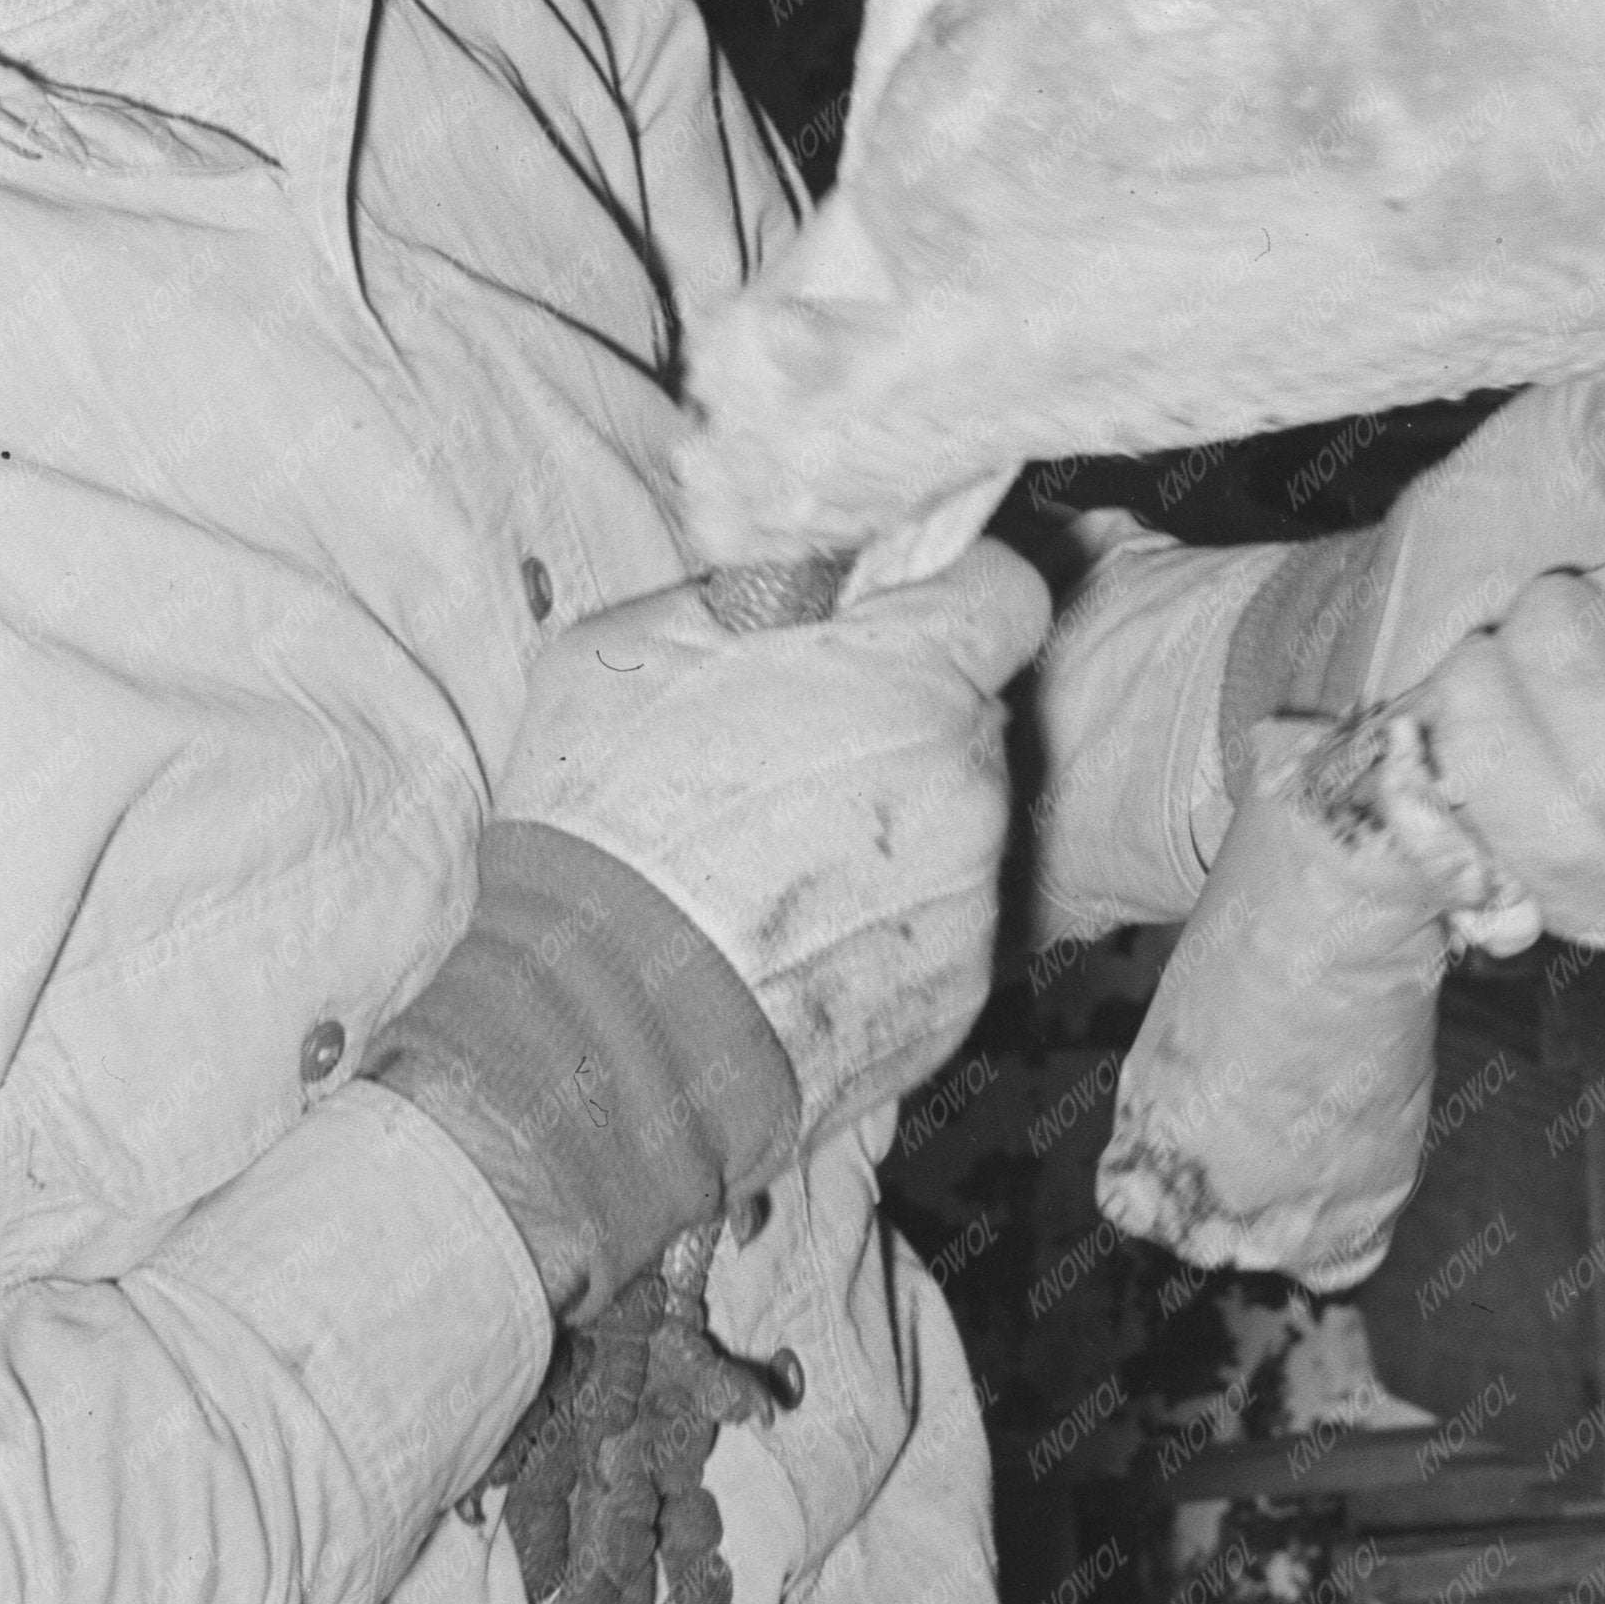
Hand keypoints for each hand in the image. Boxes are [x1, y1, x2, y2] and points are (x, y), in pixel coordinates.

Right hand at [481, 542, 1050, 1160]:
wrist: (597, 1025)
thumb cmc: (604, 831)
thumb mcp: (629, 652)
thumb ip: (741, 594)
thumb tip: (790, 578)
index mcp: (906, 676)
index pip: (1007, 595)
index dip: (950, 601)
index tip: (895, 626)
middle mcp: (966, 782)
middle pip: (972, 721)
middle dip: (901, 727)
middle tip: (793, 764)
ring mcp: (970, 897)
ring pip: (959, 831)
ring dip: (892, 836)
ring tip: (777, 872)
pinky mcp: (957, 993)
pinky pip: (939, 932)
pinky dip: (883, 932)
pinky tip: (794, 945)